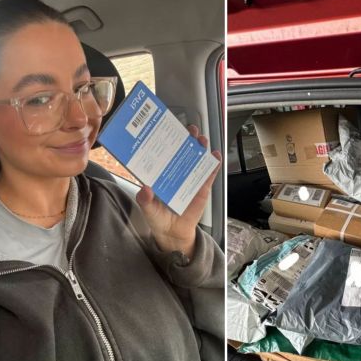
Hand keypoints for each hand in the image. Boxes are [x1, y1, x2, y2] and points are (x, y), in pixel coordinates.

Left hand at [135, 125, 221, 257]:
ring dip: (201, 147)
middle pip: (182, 151)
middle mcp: (176, 172)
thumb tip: (144, 189)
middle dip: (187, 138)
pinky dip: (213, 164)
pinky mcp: (202, 187)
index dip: (167, 140)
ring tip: (202, 139)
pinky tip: (216, 156)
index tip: (168, 129)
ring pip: (197, 159)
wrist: (174, 232)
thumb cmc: (158, 217)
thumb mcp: (149, 209)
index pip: (164, 153)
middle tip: (190, 130)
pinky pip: (209, 174)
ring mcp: (190, 178)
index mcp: (162, 173)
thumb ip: (145, 200)